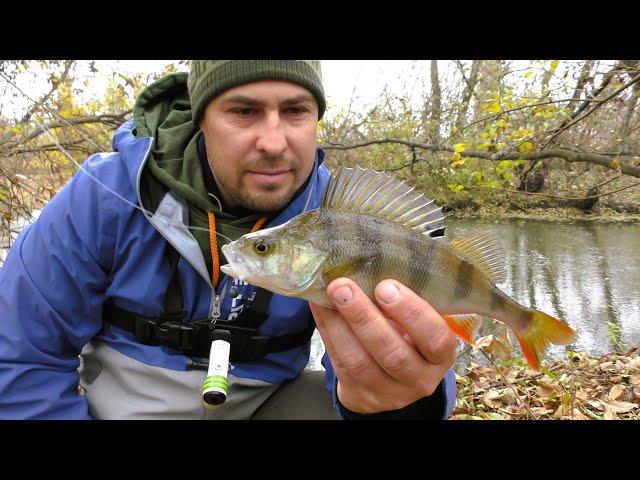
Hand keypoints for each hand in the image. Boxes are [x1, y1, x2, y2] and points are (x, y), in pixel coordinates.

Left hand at [309, 278, 456, 413]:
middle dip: (364, 318)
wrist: (389, 380)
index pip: (435, 338)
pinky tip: (320, 306)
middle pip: (393, 353)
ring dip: (340, 324)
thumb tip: (373, 261)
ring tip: (330, 293)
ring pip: (360, 362)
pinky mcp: (359, 393)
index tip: (386, 286)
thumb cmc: (407, 336)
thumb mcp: (418, 322)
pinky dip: (328, 330)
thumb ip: (406, 301)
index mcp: (440, 356)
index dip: (412, 312)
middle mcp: (418, 379)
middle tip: (344, 286)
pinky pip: (340, 362)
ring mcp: (387, 391)